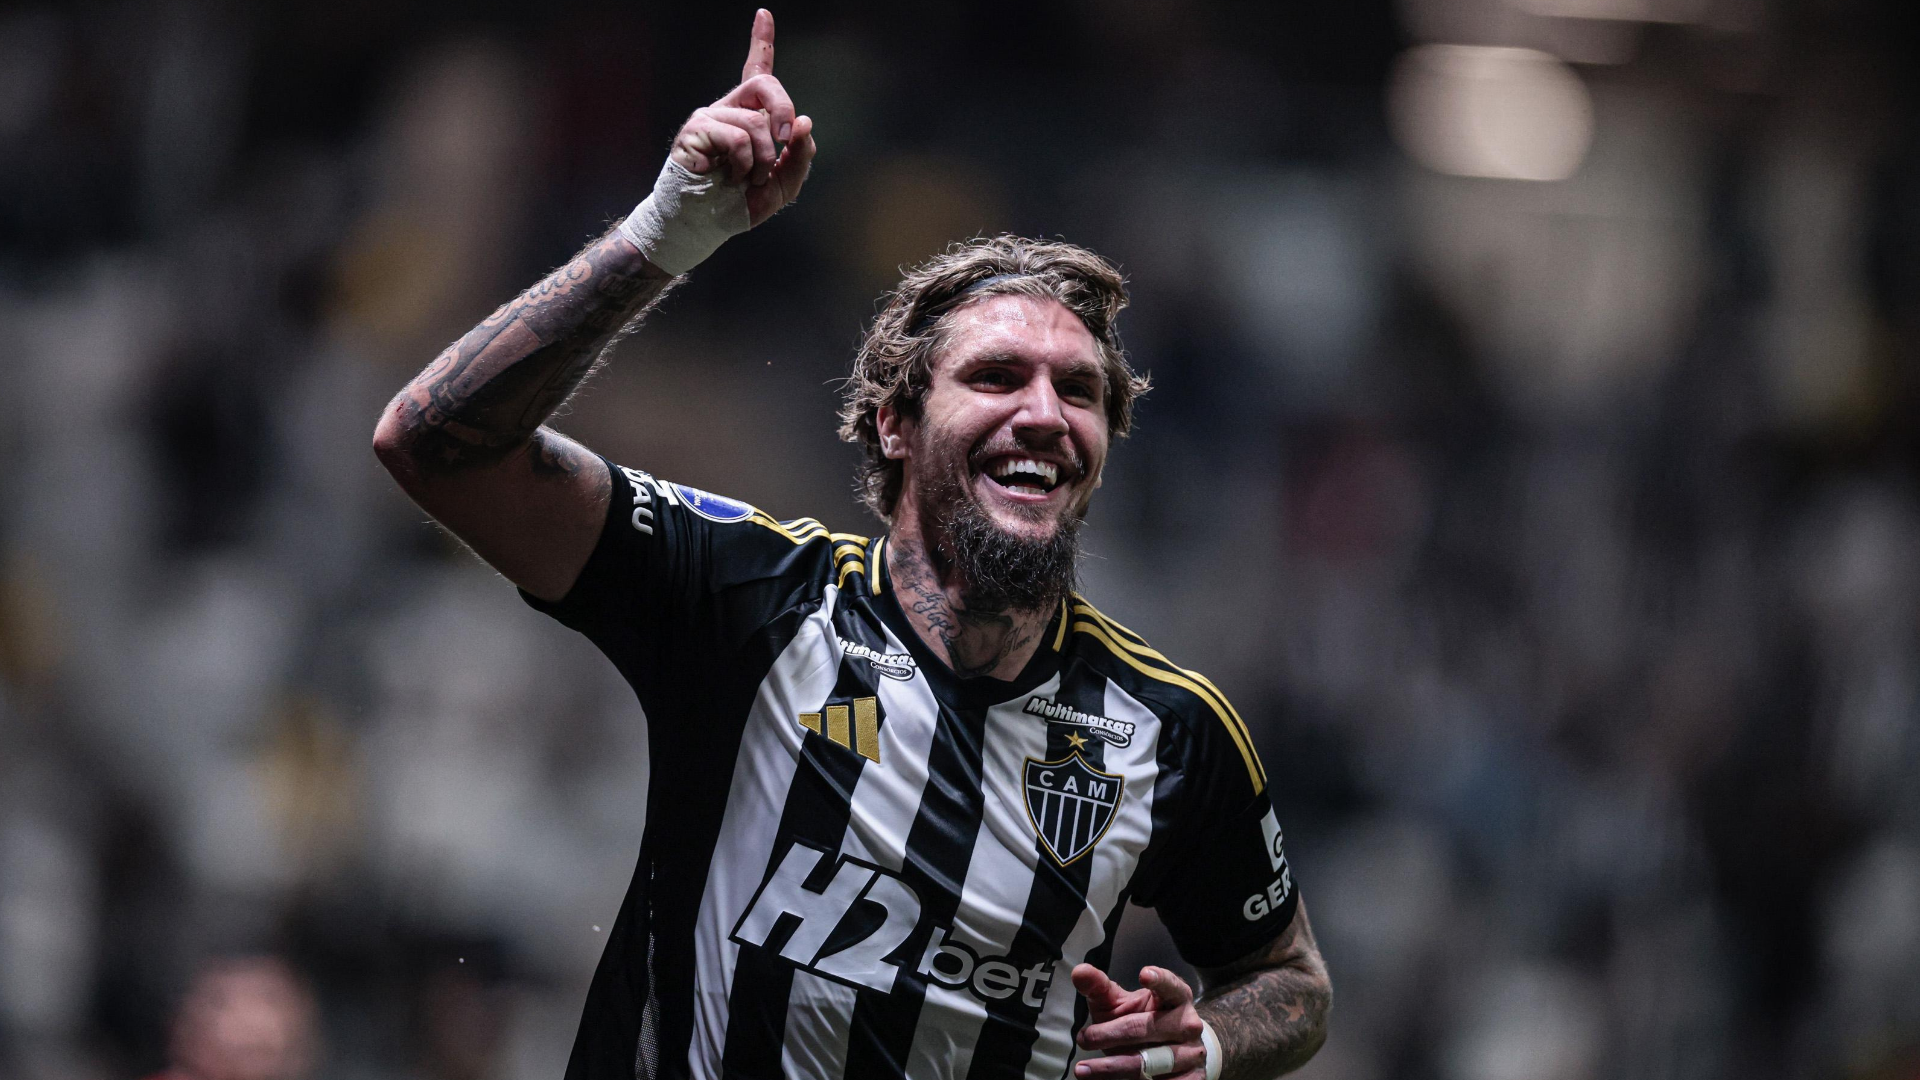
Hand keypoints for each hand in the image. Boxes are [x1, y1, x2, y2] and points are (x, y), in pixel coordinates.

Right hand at [668, 9, 816, 226]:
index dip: (761, 42)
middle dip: (784, 112)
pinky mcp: (696, 131)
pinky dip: (744, 164)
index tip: (764, 13)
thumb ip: (799, 157)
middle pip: (764, 83)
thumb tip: (805, 123)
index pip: (756, 71)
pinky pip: (737, 137)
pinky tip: (732, 178)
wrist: (703, 226)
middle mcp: (729, 110)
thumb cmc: (739, 206)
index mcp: (750, 117)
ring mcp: (710, 117)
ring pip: (756, 122)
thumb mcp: (782, 185)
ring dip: (764, 159)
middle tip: (786, 141)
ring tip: (749, 180)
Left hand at [1071, 964, 1208, 1078]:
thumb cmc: (1142, 1019)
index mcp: (1177, 996)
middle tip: (1083, 1038)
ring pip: (1150, 1062)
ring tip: (1083, 1069)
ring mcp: (1192, 1053)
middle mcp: (1188, 1023)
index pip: (1170, 986)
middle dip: (1110, 1034)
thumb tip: (1080, 972)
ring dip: (1113, 1066)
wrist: (1174, 1049)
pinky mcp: (1192, 1078)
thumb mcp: (1120, 1002)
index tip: (1143, 974)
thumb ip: (1100, 987)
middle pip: (1146, 1028)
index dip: (1159, 980)